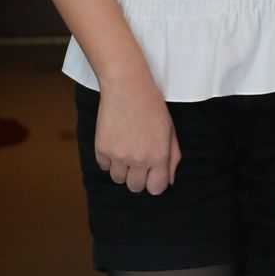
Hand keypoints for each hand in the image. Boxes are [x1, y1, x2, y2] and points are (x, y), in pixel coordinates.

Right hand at [94, 73, 181, 193]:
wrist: (127, 86)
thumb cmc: (151, 105)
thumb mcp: (170, 130)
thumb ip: (172, 158)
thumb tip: (169, 180)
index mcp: (159, 156)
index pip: (156, 189)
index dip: (154, 182)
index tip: (152, 174)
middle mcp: (139, 160)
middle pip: (135, 187)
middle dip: (137, 177)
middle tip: (138, 159)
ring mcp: (118, 156)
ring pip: (118, 179)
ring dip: (122, 169)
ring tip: (125, 149)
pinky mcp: (102, 149)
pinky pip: (104, 166)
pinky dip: (108, 159)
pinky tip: (115, 142)